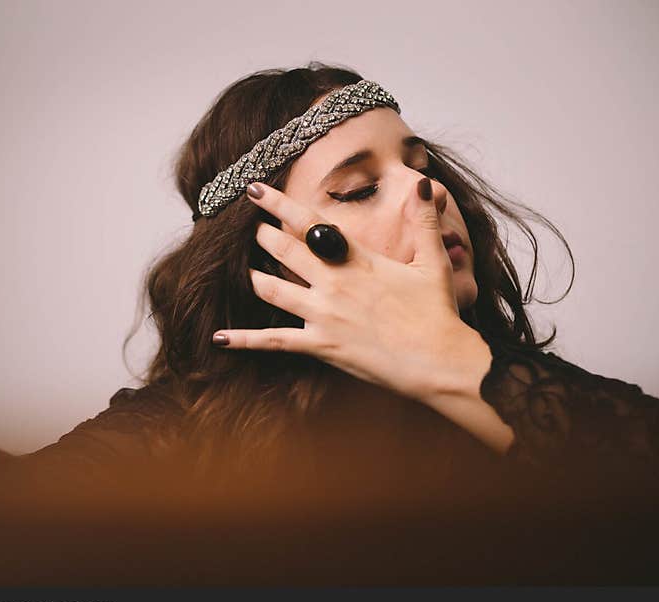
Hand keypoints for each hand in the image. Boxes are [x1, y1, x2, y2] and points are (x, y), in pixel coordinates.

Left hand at [211, 178, 480, 402]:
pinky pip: (273, 341)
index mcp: (356, 259)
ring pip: (271, 290)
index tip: (253, 190)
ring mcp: (322, 315)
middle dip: (261, 236)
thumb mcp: (433, 262)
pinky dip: (244, 340)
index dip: (277, 204)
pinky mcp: (320, 345)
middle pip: (282, 251)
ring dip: (252, 276)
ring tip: (240, 268)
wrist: (438, 362)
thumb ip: (423, 220)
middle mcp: (332, 283)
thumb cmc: (437, 313)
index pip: (308, 223)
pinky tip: (220, 338)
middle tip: (248, 227)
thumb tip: (424, 183)